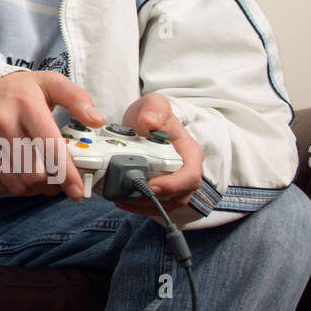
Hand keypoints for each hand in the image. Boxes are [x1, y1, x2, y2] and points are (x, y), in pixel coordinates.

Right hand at [0, 69, 104, 200]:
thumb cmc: (16, 90)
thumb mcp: (48, 82)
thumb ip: (77, 98)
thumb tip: (96, 120)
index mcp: (26, 105)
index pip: (51, 148)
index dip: (67, 175)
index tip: (77, 190)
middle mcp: (3, 123)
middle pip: (34, 173)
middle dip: (51, 185)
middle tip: (57, 182)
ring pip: (16, 184)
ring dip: (33, 190)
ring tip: (40, 181)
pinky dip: (13, 187)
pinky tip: (20, 177)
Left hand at [113, 92, 203, 217]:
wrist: (146, 121)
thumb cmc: (154, 114)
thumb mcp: (154, 104)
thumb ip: (154, 109)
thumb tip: (150, 122)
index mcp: (190, 153)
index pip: (190, 177)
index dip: (173, 186)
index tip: (151, 186)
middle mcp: (186, 171)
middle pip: (178, 196)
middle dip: (154, 199)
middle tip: (127, 195)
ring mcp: (175, 182)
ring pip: (166, 204)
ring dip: (144, 205)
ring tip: (120, 199)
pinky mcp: (162, 188)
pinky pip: (156, 204)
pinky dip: (139, 205)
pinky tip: (121, 199)